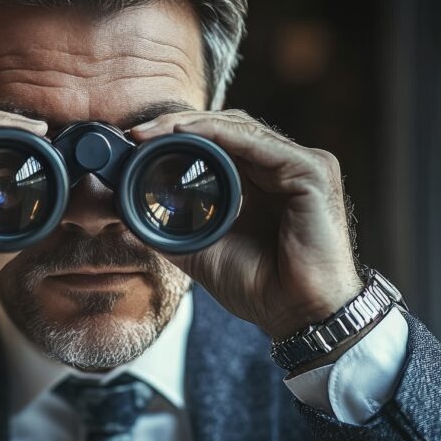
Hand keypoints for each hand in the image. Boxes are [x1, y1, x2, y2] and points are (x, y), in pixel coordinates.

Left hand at [130, 109, 362, 341]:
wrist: (299, 317)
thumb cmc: (261, 288)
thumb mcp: (202, 250)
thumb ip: (170, 229)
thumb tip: (128, 216)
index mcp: (264, 181)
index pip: (219, 141)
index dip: (177, 135)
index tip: (136, 141)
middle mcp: (284, 166)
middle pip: (227, 128)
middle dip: (178, 124)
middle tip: (137, 132)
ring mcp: (302, 165)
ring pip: (240, 128)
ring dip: (192, 124)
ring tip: (154, 130)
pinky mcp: (312, 171)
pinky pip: (258, 143)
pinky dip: (219, 134)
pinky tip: (186, 133)